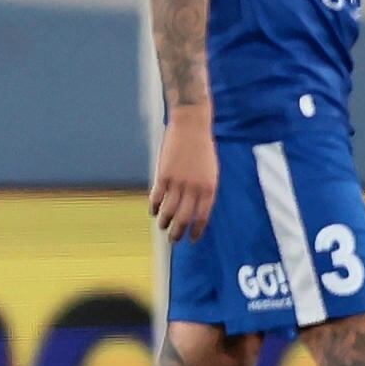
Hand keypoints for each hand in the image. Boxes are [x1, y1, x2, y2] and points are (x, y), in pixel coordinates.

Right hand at [150, 108, 217, 241]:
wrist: (191, 125)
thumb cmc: (203, 148)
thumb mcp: (211, 171)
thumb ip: (205, 190)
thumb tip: (197, 210)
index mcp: (209, 188)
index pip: (203, 217)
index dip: (196, 231)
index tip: (192, 240)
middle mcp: (194, 188)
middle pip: (184, 218)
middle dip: (178, 232)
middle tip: (174, 240)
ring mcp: (178, 181)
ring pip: (169, 210)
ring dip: (164, 221)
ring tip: (162, 226)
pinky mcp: (163, 175)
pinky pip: (157, 197)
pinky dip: (154, 207)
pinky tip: (153, 211)